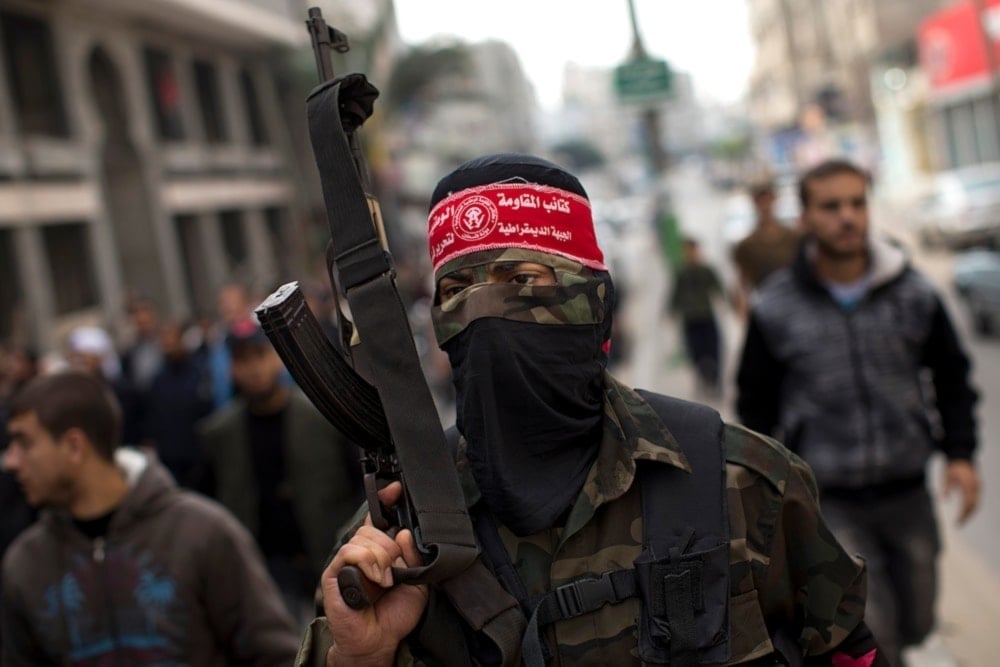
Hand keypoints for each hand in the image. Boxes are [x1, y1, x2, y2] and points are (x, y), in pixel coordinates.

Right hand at [323, 482, 427, 666]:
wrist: (379, 640)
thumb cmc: (395, 614)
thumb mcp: (416, 582)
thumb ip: (413, 557)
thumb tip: (403, 533)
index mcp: (379, 550)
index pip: (378, 517)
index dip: (385, 499)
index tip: (395, 489)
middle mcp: (361, 552)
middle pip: (372, 527)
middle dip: (389, 545)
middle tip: (395, 568)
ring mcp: (345, 562)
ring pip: (362, 538)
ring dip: (380, 557)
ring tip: (386, 580)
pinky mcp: (333, 573)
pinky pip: (349, 551)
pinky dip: (366, 561)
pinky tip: (376, 579)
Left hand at [942, 460, 979, 525]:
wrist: (961, 456)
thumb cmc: (952, 466)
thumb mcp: (946, 475)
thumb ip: (945, 487)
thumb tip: (943, 499)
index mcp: (968, 485)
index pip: (967, 504)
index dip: (963, 514)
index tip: (956, 522)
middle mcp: (976, 487)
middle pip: (973, 506)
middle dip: (966, 516)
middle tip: (958, 525)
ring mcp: (978, 487)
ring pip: (976, 504)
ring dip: (970, 513)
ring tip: (961, 521)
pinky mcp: (978, 487)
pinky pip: (976, 500)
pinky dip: (971, 507)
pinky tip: (964, 512)